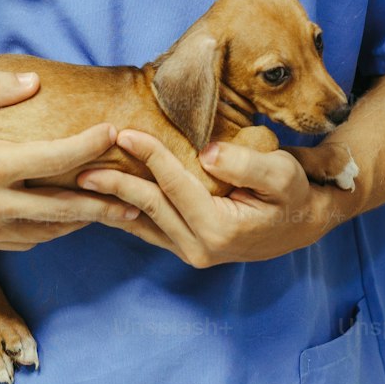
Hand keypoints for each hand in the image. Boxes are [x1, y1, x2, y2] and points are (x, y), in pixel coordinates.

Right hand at [0, 71, 136, 250]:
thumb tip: (34, 82)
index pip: (52, 158)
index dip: (88, 145)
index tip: (114, 132)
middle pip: (63, 207)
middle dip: (104, 203)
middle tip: (138, 200)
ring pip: (49, 230)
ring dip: (84, 222)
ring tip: (116, 213)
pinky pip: (28, 240)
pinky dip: (54, 231)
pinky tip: (70, 220)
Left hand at [75, 131, 349, 266]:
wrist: (304, 221)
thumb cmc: (294, 193)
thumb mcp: (282, 173)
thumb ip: (247, 164)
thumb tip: (209, 154)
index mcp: (220, 231)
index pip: (174, 186)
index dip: (149, 156)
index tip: (124, 131)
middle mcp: (200, 249)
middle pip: (148, 207)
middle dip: (116, 179)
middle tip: (83, 158)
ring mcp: (191, 252)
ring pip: (142, 221)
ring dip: (112, 198)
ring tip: (80, 178)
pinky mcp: (186, 247)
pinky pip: (147, 228)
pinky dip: (124, 210)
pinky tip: (102, 196)